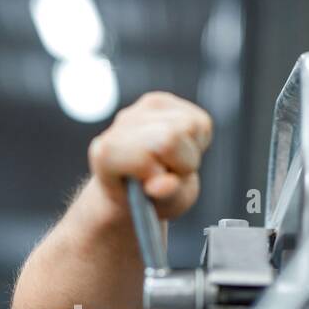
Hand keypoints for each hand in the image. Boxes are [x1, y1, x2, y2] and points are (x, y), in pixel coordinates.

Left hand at [87, 91, 213, 220]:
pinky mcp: (163, 101)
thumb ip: (165, 196)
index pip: (150, 153)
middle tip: (169, 175)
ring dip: (192, 152)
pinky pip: (200, 122)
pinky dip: (198, 142)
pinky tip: (180, 151)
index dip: (166, 173)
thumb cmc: (145, 199)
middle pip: (173, 137)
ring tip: (173, 164)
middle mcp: (122, 123)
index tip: (155, 185)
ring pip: (190, 126)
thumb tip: (165, 185)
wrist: (135, 185)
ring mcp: (142, 108)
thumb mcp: (158, 208)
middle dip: (183, 162)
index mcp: (108, 153)